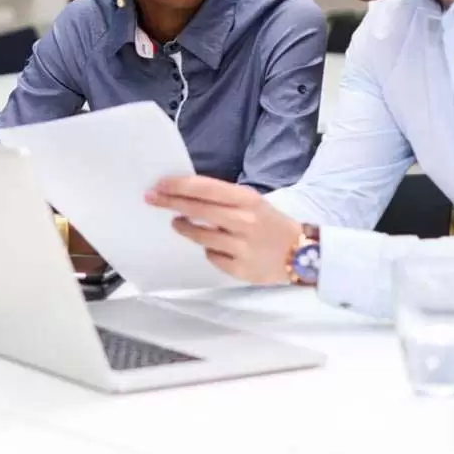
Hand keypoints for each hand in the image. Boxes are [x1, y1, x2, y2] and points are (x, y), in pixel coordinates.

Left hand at [146, 176, 302, 284]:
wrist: (302, 253)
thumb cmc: (271, 223)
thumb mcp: (251, 202)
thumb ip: (222, 199)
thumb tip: (185, 193)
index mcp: (247, 200)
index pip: (204, 188)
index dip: (178, 186)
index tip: (158, 184)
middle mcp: (243, 221)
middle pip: (197, 209)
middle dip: (169, 202)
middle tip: (151, 198)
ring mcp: (241, 247)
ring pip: (199, 235)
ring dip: (184, 227)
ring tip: (178, 223)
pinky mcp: (240, 269)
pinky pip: (212, 256)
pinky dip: (209, 250)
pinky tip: (215, 246)